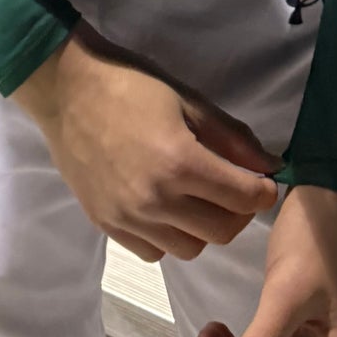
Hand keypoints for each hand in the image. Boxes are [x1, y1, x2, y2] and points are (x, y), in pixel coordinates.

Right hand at [12, 18, 280, 262]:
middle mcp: (156, 201)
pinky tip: (165, 208)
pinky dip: (168, 237)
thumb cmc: (132, 85)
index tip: (264, 182)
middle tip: (235, 189)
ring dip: (203, 228)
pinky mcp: (106, 226)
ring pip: (189, 249)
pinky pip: (153, 252)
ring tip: (198, 198)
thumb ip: (232, 138)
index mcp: (180, 164)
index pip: (244, 199)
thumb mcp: (190, 101)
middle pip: (221, 232)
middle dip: (239, 212)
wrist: (67, 89)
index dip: (263, 191)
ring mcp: (128, 218)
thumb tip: (269, 166)